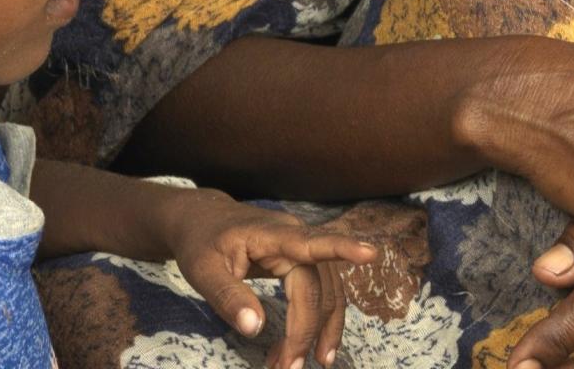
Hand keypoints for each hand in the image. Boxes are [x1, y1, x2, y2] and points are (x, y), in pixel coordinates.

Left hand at [145, 190, 381, 368]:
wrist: (204, 220)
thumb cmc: (202, 242)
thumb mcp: (202, 270)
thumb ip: (228, 297)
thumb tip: (256, 328)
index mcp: (272, 235)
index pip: (312, 244)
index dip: (343, 249)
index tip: (371, 254)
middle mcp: (298, 239)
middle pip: (317, 289)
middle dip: (307, 331)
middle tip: (287, 368)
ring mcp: (305, 251)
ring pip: (327, 294)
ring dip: (319, 332)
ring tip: (300, 365)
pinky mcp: (305, 263)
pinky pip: (321, 294)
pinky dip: (316, 323)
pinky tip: (306, 347)